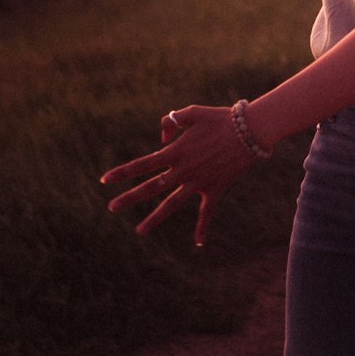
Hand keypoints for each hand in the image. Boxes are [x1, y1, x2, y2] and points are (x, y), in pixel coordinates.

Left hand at [100, 104, 254, 247]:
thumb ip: (172, 120)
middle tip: (112, 207)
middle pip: (151, 187)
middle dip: (130, 198)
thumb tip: (163, 138)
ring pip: (172, 204)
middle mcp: (183, 170)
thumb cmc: (221, 118)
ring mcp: (198, 182)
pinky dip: (203, 228)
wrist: (250, 131)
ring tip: (139, 231)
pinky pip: (207, 212)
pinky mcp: (214, 189)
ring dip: (155, 218)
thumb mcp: (193, 112)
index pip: (143, 164)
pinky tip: (198, 244)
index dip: (123, 172)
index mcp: (176, 151)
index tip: (104, 180)